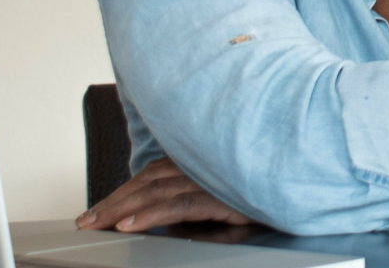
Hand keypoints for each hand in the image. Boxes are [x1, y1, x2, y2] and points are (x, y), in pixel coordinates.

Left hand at [76, 157, 253, 231]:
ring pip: (154, 190)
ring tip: (98, 223)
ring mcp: (209, 176)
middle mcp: (201, 164)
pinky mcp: (220, 193)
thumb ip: (198, 209)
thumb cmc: (267, 189)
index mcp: (200, 162)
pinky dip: (149, 214)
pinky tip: (129, 225)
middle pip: (146, 181)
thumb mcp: (228, 204)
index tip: (97, 210)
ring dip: (121, 208)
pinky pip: (177, 204)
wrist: (304, 181)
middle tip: (85, 221)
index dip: (122, 191)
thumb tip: (171, 227)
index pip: (152, 175)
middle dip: (112, 202)